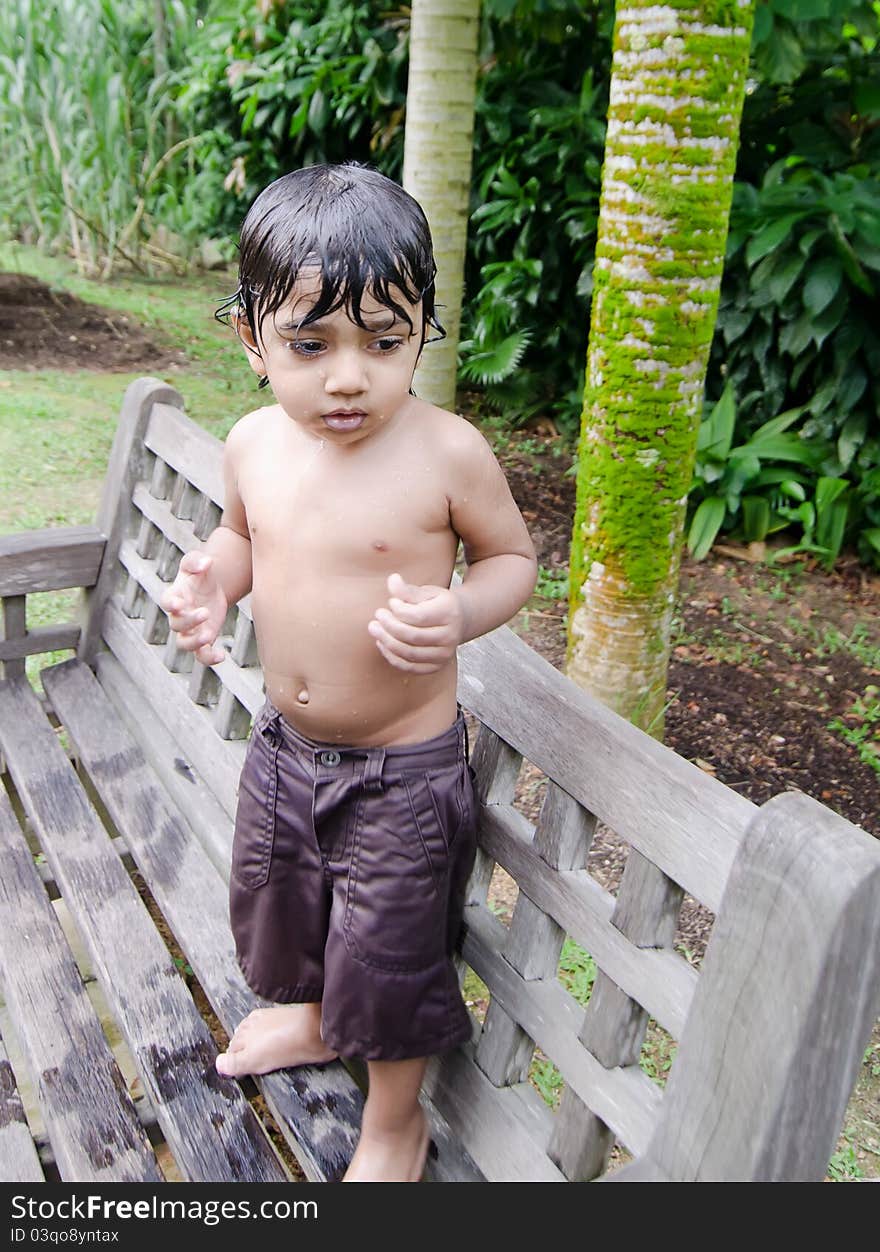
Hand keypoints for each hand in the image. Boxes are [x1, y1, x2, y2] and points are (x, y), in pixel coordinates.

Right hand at [160, 551, 227, 665]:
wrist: (213, 588)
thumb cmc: (200, 574)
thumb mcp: (197, 562)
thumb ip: (197, 561)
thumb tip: (206, 562)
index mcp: (175, 596)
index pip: (166, 602)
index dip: (170, 604)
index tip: (179, 604)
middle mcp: (178, 616)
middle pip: (177, 624)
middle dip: (189, 621)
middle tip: (205, 612)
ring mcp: (190, 630)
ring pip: (184, 644)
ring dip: (194, 643)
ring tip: (208, 636)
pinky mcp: (203, 639)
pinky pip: (201, 655)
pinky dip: (209, 658)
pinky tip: (222, 656)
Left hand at [367, 572, 464, 673]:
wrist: (460, 620)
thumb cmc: (438, 603)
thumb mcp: (426, 592)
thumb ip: (408, 590)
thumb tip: (392, 580)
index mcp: (449, 613)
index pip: (418, 616)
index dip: (399, 610)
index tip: (391, 602)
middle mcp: (450, 636)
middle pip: (413, 636)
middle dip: (389, 626)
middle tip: (377, 615)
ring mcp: (444, 654)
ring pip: (410, 653)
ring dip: (387, 642)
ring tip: (374, 629)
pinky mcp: (437, 666)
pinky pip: (410, 667)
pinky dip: (392, 657)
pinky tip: (382, 643)